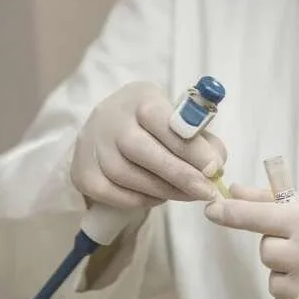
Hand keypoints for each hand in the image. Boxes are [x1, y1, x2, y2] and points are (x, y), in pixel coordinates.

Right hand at [71, 82, 225, 208]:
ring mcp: (92, 145)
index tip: (213, 168)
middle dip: (179, 174)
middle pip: (141, 150)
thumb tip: (216, 167)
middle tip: (205, 192)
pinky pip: (112, 193)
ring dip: (163, 190)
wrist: (109, 128)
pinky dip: (139, 200)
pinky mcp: (82, 172)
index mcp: (140, 98)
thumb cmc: (155, 125)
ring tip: (188, 195)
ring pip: (126, 175)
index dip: (189, 147)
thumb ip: (203, 140)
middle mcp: (110, 118)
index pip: (162, 120)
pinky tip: (158, 197)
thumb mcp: (180, 120)